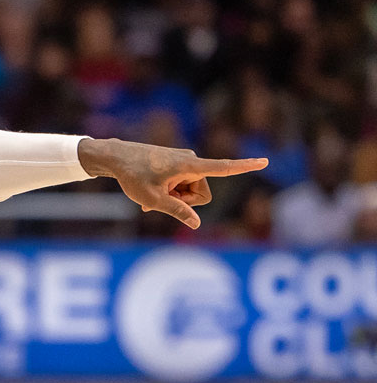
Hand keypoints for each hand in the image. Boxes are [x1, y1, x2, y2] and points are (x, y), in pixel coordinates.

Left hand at [78, 138, 267, 228]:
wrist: (116, 158)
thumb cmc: (133, 177)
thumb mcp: (153, 200)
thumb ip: (177, 211)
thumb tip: (196, 224)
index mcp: (189, 166)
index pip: (222, 167)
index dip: (244, 166)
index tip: (265, 161)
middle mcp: (191, 161)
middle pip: (202, 194)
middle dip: (184, 202)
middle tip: (159, 198)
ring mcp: (185, 162)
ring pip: (191, 192)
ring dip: (174, 197)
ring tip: (153, 194)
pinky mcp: (178, 163)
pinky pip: (182, 185)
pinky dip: (169, 192)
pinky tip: (150, 195)